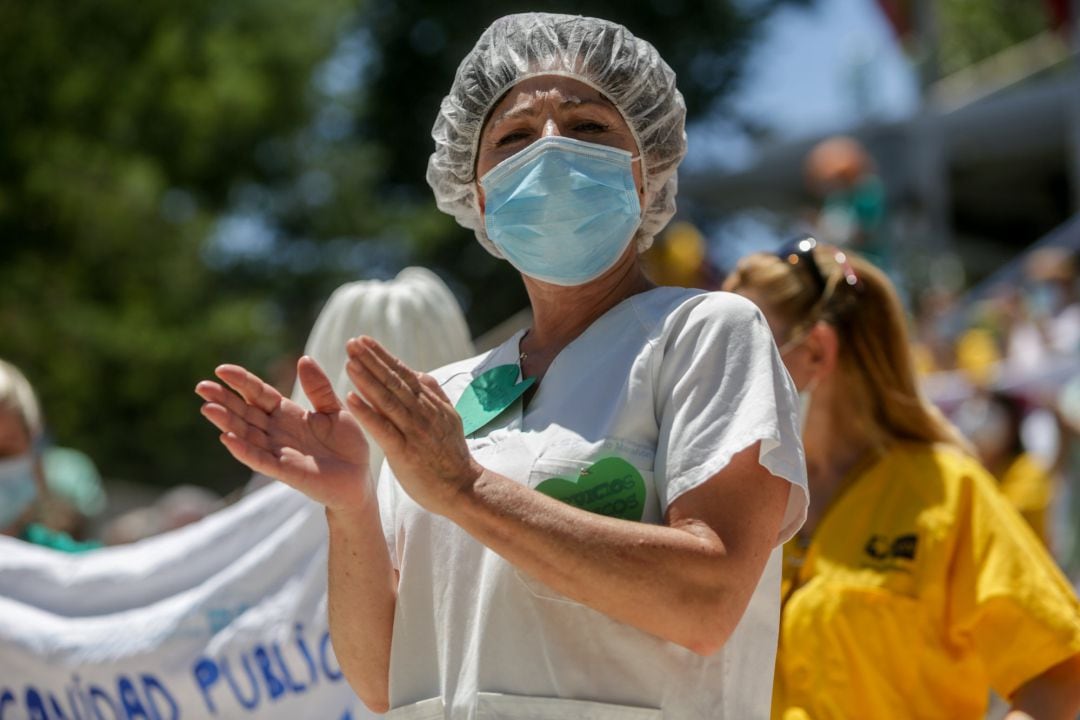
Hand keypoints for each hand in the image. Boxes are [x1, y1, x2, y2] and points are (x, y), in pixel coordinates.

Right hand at [195, 357, 371, 512]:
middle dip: (224, 400)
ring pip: (246, 434)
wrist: (358, 480)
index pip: (259, 394)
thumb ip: (318, 388)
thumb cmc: (347, 445)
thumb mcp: (336, 410)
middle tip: (201, 386)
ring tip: (207, 408)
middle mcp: (277, 431)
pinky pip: (260, 459)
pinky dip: (243, 450)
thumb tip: (303, 358)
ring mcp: (278, 451)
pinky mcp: (285, 471)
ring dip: (227, 422)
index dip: (241, 382)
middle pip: (245, 412)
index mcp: (288, 414)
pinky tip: (226, 438)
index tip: (221, 369)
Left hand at [344, 336, 480, 513]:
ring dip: (367, 379)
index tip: (364, 341)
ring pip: (387, 400)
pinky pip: (382, 429)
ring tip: (349, 362)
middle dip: (371, 360)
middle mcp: (422, 413)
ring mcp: (414, 431)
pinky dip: (367, 412)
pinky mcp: (404, 452)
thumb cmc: (452, 457)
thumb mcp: (450, 419)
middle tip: (351, 342)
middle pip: (393, 381)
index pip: (403, 374)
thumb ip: (435, 395)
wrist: (463, 488)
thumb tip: (420, 374)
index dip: (383, 356)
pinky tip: (350, 398)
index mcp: (431, 405)